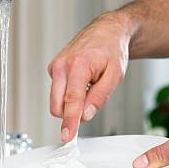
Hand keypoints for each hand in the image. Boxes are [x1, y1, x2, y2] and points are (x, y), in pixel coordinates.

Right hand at [49, 12, 131, 142]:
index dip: (70, 122)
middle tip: (90, 106)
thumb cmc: (112, 50)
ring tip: (89, 88)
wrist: (106, 31)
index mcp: (78, 66)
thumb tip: (86, 115)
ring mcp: (55, 67)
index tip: (67, 136)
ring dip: (72, 103)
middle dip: (72, 113)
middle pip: (58, 106)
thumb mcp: (115, 76)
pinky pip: (58, 92)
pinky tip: (82, 83)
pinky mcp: (54, 69)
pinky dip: (70, 94)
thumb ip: (99, 97)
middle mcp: (62, 66)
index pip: (71, 101)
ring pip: (56, 101)